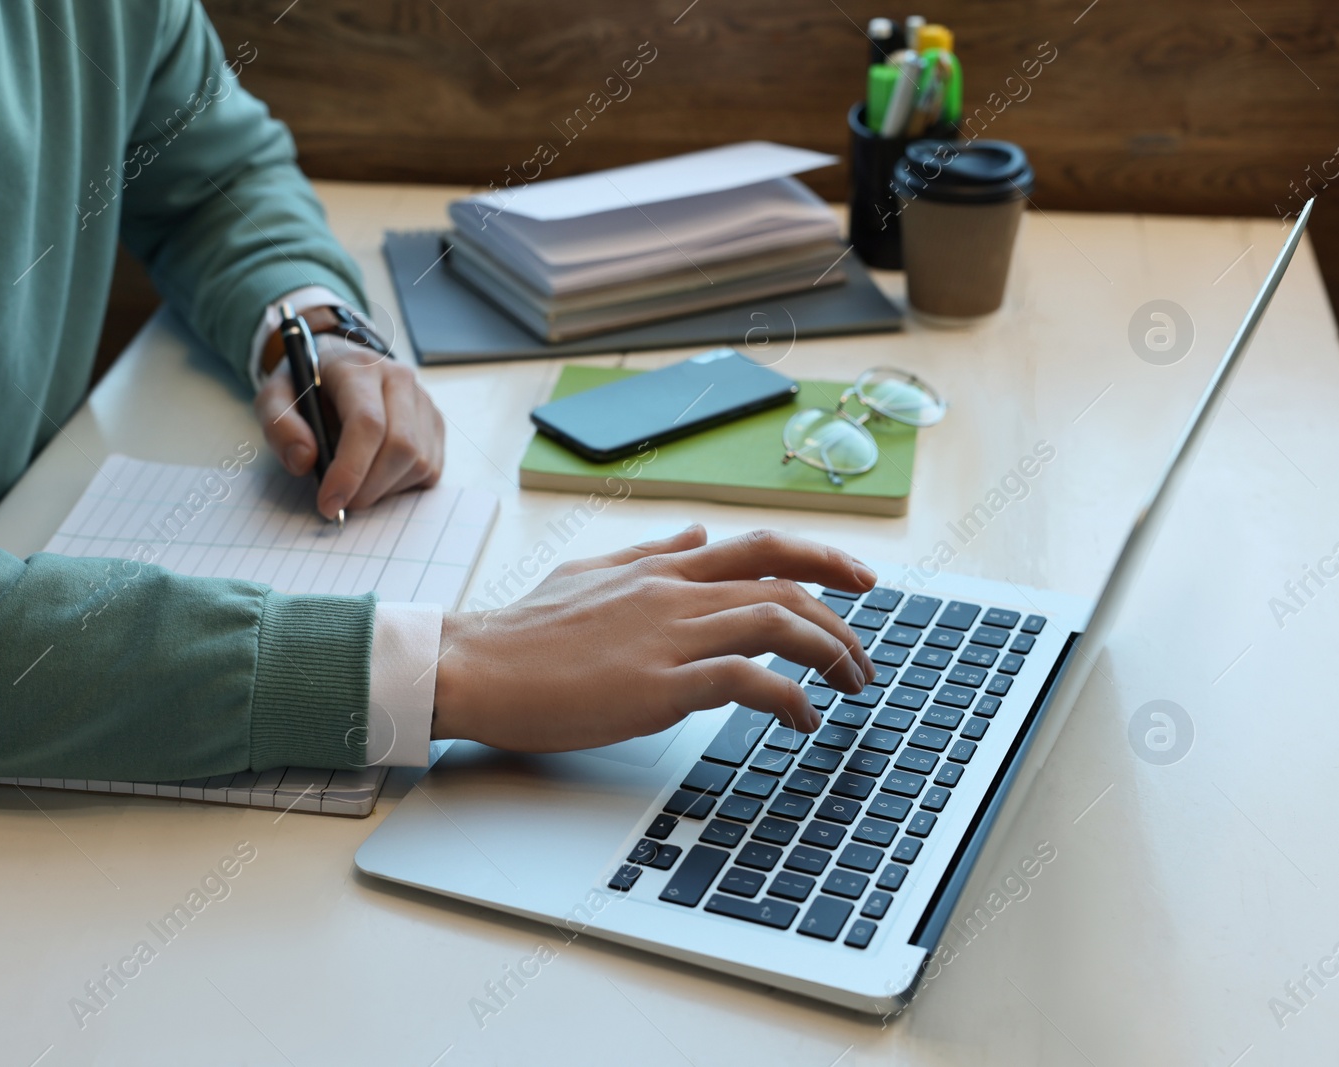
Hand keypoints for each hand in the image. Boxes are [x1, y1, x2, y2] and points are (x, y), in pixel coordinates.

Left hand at [254, 332, 444, 517]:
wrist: (338, 367)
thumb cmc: (306, 386)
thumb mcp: (274, 397)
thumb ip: (280, 426)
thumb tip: (305, 461)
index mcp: (358, 367)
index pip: (368, 423)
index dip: (350, 470)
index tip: (329, 503)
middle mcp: (399, 379)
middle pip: (400, 447)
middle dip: (368, 488)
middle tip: (339, 504)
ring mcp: (424, 401)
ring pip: (418, 463)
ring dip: (383, 489)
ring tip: (355, 482)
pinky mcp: (435, 424)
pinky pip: (429, 470)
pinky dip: (400, 485)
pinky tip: (375, 473)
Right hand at [432, 525, 878, 750]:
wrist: (475, 666)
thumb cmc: (523, 631)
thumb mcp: (591, 573)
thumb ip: (651, 553)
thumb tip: (696, 534)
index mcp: (661, 568)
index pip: (761, 548)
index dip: (823, 559)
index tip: (862, 580)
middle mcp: (673, 592)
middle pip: (785, 586)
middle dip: (841, 620)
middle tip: (863, 658)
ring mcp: (668, 636)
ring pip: (777, 623)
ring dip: (827, 654)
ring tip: (848, 687)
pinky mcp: (657, 684)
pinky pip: (746, 681)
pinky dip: (788, 697)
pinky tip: (802, 718)